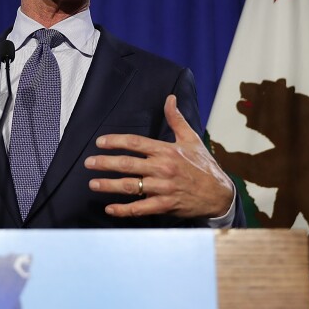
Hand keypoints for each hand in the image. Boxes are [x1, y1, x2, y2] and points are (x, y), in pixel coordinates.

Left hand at [85, 94, 233, 218]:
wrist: (219, 193)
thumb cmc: (203, 165)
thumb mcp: (191, 139)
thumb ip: (176, 119)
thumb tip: (170, 98)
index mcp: (166, 150)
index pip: (135, 142)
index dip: (115, 141)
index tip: (100, 142)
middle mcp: (163, 168)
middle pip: (127, 164)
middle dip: (105, 163)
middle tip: (88, 163)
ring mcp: (163, 187)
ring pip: (130, 186)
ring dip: (109, 185)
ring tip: (93, 184)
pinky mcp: (165, 204)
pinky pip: (140, 208)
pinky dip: (124, 209)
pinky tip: (110, 208)